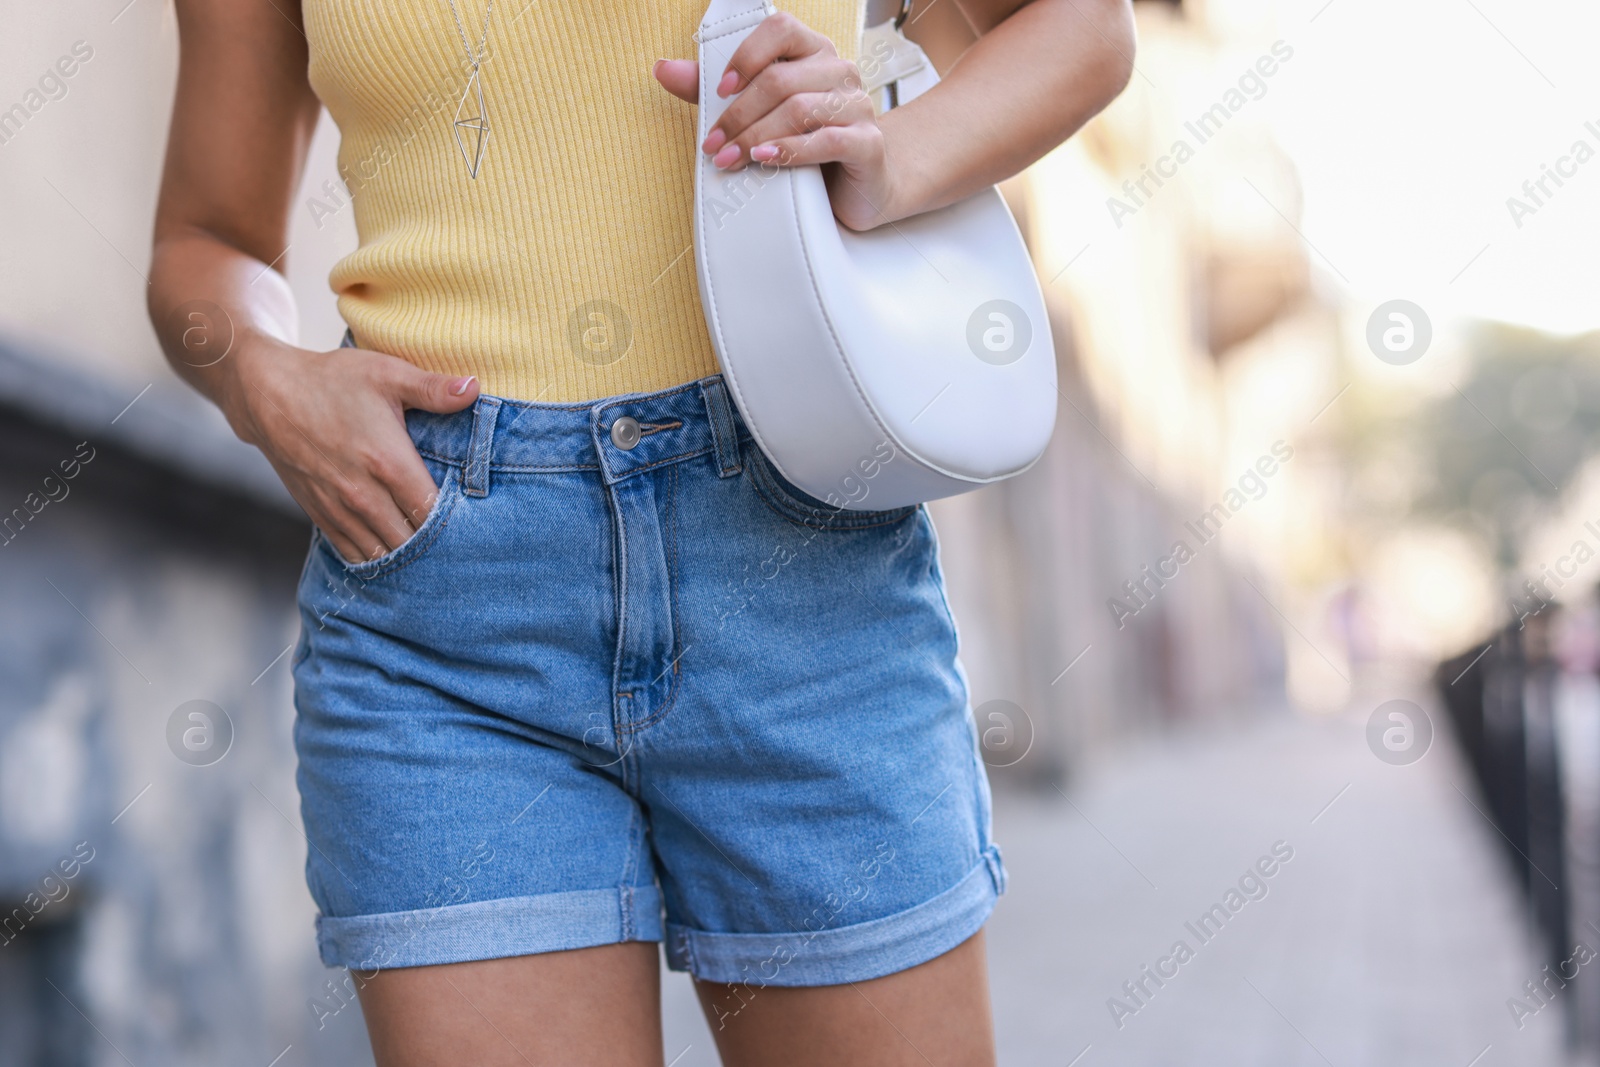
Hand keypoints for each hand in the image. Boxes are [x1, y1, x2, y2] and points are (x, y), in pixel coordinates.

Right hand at [224, 336, 479, 564]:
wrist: (268, 394)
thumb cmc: (332, 380)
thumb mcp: (386, 374)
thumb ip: (433, 388)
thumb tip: (475, 388)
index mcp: (388, 462)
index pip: (434, 512)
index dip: (456, 520)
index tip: (471, 516)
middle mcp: (363, 494)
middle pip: (412, 541)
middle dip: (435, 543)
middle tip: (456, 538)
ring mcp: (339, 509)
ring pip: (384, 553)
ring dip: (407, 554)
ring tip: (429, 550)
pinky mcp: (320, 515)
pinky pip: (354, 553)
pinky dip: (376, 558)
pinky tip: (394, 551)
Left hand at [653, 12, 896, 231]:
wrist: (860, 187)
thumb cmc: (807, 146)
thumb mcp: (759, 116)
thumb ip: (714, 93)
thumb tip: (663, 69)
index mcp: (814, 53)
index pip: (781, 29)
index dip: (746, 55)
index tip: (720, 89)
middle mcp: (840, 72)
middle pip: (781, 80)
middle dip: (737, 114)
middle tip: (712, 144)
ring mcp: (858, 106)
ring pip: (799, 109)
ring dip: (755, 136)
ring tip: (729, 159)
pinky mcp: (868, 144)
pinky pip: (826, 140)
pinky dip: (789, 150)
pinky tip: (765, 159)